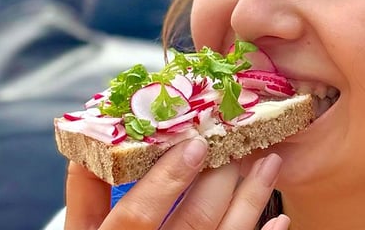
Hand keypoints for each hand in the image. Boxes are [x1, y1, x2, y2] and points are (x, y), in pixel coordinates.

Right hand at [64, 135, 289, 229]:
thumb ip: (85, 195)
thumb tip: (94, 143)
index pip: (137, 217)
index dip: (166, 181)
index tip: (195, 145)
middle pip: (192, 223)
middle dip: (219, 180)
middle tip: (238, 143)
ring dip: (251, 200)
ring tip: (269, 164)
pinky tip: (279, 218)